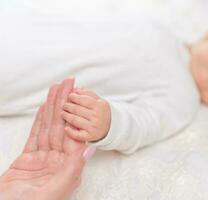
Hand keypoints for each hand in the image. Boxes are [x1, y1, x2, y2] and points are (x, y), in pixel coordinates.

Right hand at [0, 79, 95, 199]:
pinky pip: (35, 136)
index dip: (76, 112)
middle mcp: (58, 161)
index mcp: (68, 168)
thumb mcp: (54, 190)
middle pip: (62, 126)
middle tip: (68, 82)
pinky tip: (44, 108)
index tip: (79, 95)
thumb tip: (92, 148)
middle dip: (65, 103)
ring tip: (56, 88)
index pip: (74, 133)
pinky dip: (39, 120)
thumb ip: (73, 169)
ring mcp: (43, 159)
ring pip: (49, 127)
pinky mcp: (27, 159)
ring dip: (52, 107)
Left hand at [61, 88, 110, 141]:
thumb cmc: (100, 112)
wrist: (109, 127)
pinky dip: (70, 131)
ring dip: (66, 116)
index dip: (74, 97)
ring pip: (75, 120)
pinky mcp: (90, 136)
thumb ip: (88, 93)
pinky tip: (66, 128)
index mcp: (100, 105)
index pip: (84, 99)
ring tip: (62, 113)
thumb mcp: (98, 100)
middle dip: (68, 106)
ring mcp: (93, 127)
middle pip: (77, 109)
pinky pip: (78, 134)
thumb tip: (76, 89)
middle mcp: (97, 116)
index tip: (69, 96)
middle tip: (64, 105)